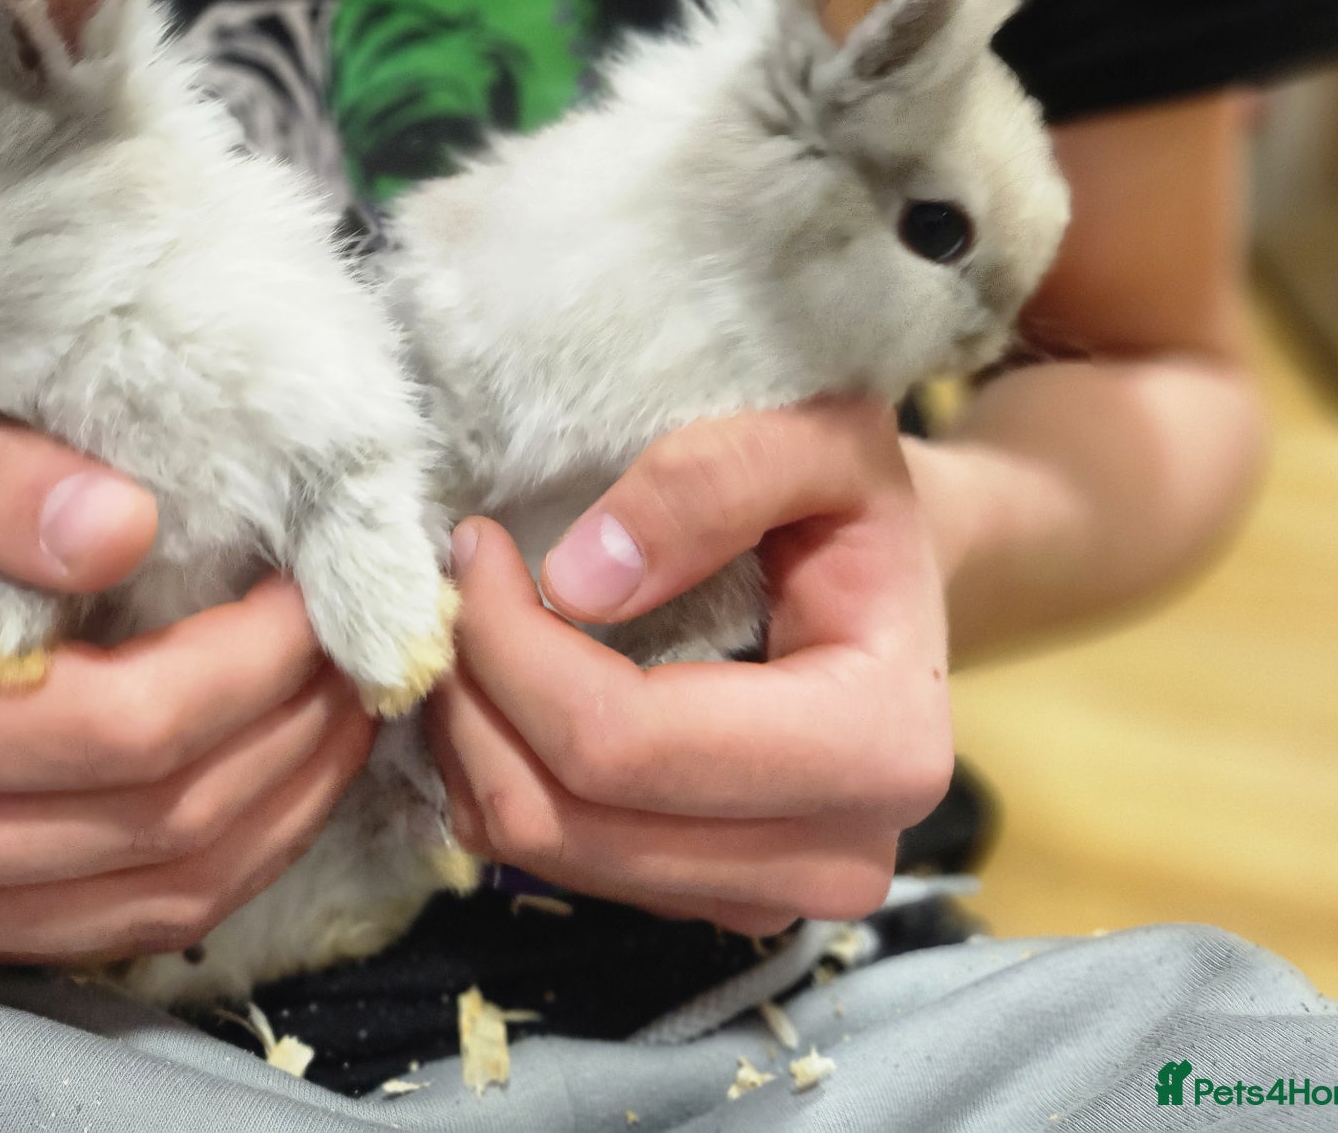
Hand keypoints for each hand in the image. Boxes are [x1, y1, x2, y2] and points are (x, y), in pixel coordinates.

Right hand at [0, 406, 374, 963]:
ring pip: (164, 892)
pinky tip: (290, 766)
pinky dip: (243, 850)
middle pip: (147, 823)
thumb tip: (125, 529)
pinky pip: (141, 925)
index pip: (103, 727)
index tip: (312, 592)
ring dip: (287, 799)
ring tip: (344, 700)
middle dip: (284, 728)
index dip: (242, 665)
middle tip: (355, 641)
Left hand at [424, 398, 951, 934]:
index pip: (628, 741)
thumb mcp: (819, 433)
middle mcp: (833, 858)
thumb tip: (578, 581)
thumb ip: (714, 478)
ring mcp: (769, 899)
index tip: (474, 547)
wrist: (884, 570)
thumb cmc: (851, 494)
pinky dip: (499, 776)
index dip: (514, 646)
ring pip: (543, 853)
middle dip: (477, 695)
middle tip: (454, 590)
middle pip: (569, 816)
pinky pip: (552, 865)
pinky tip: (506, 687)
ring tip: (472, 631)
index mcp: (875, 747)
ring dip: (474, 740)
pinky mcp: (709, 903)